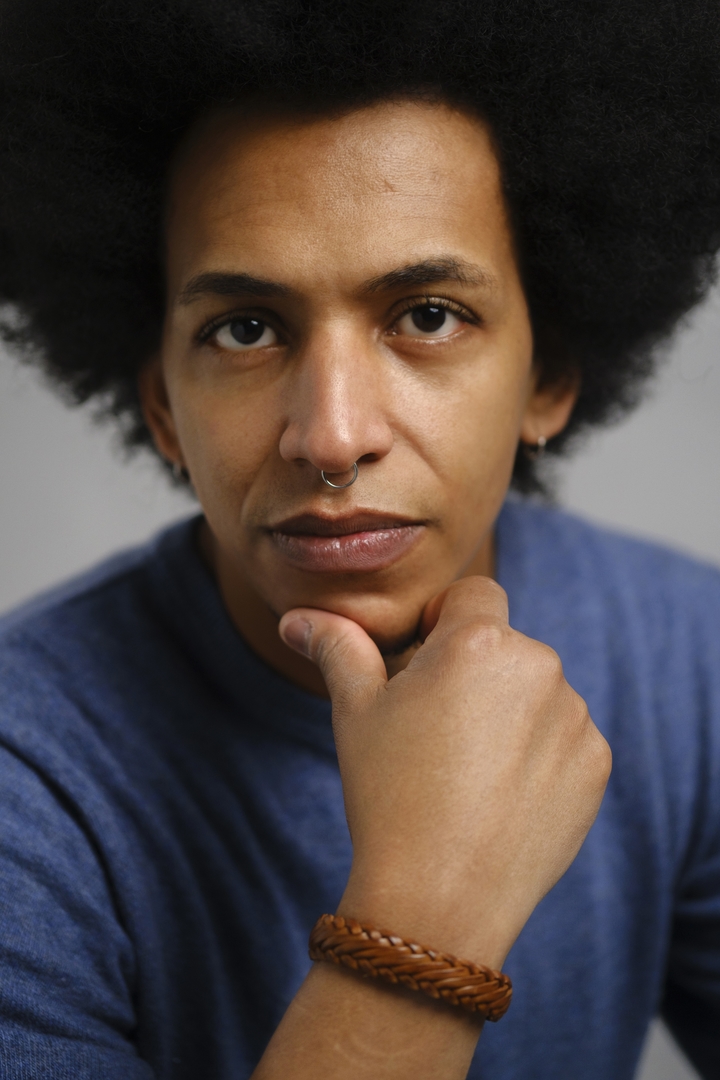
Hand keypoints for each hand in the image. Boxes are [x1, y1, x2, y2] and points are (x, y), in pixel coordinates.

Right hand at [280, 576, 610, 969]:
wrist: (439, 898)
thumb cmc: (388, 794)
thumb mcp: (354, 711)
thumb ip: (337, 646)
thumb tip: (297, 618)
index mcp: (478, 641)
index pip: (473, 595)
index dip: (444, 625)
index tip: (423, 673)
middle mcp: (539, 666)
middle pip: (506, 646)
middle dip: (476, 673)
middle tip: (438, 733)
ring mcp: (574, 717)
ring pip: (537, 692)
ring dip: (511, 712)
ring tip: (468, 772)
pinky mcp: (595, 764)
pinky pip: (565, 737)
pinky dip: (540, 754)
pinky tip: (501, 795)